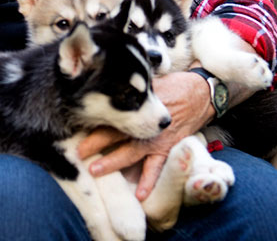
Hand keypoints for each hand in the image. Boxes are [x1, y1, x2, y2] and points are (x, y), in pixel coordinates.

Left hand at [78, 71, 214, 200]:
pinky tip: (139, 194)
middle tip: (78, 152)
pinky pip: (158, 167)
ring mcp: (157, 138)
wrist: (200, 93)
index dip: (94, 122)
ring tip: (95, 170)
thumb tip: (101, 84)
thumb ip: (129, 89)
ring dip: (113, 162)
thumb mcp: (148, 82)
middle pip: (116, 133)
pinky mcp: (168, 148)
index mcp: (138, 105)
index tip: (76, 128)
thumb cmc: (171, 85)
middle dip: (95, 144)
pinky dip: (149, 181)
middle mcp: (145, 123)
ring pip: (131, 151)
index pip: (113, 114)